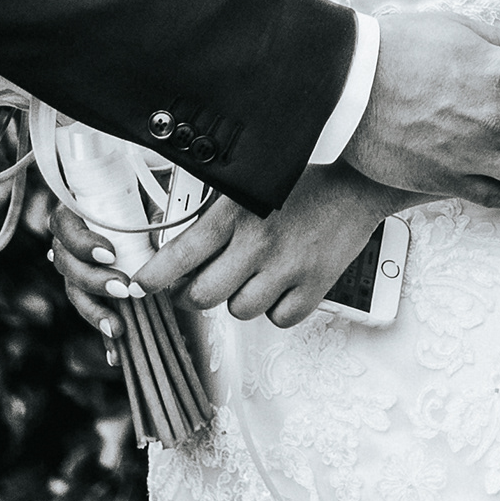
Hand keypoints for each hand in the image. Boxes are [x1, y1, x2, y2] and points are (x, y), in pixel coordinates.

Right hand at [24, 177, 142, 337]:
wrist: (151, 226)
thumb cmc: (147, 209)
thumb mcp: (151, 205)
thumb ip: (152, 217)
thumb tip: (158, 240)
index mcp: (78, 213)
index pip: (64, 226)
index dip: (82, 243)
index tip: (109, 255)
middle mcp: (69, 244)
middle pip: (66, 265)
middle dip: (93, 281)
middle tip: (122, 289)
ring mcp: (77, 271)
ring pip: (74, 294)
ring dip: (95, 312)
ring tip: (118, 328)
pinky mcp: (90, 295)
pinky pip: (93, 314)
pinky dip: (105, 334)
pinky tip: (116, 352)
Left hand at [133, 165, 404, 329]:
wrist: (358, 183)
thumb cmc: (302, 181)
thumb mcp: (249, 185)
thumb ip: (214, 217)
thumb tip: (178, 252)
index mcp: (235, 214)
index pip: (179, 256)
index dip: (152, 278)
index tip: (142, 285)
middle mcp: (257, 244)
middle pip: (202, 296)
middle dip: (193, 294)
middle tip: (197, 284)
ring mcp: (287, 268)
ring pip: (239, 311)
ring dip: (239, 298)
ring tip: (251, 276)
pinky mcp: (314, 285)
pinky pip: (278, 319)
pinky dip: (276, 309)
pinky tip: (280, 285)